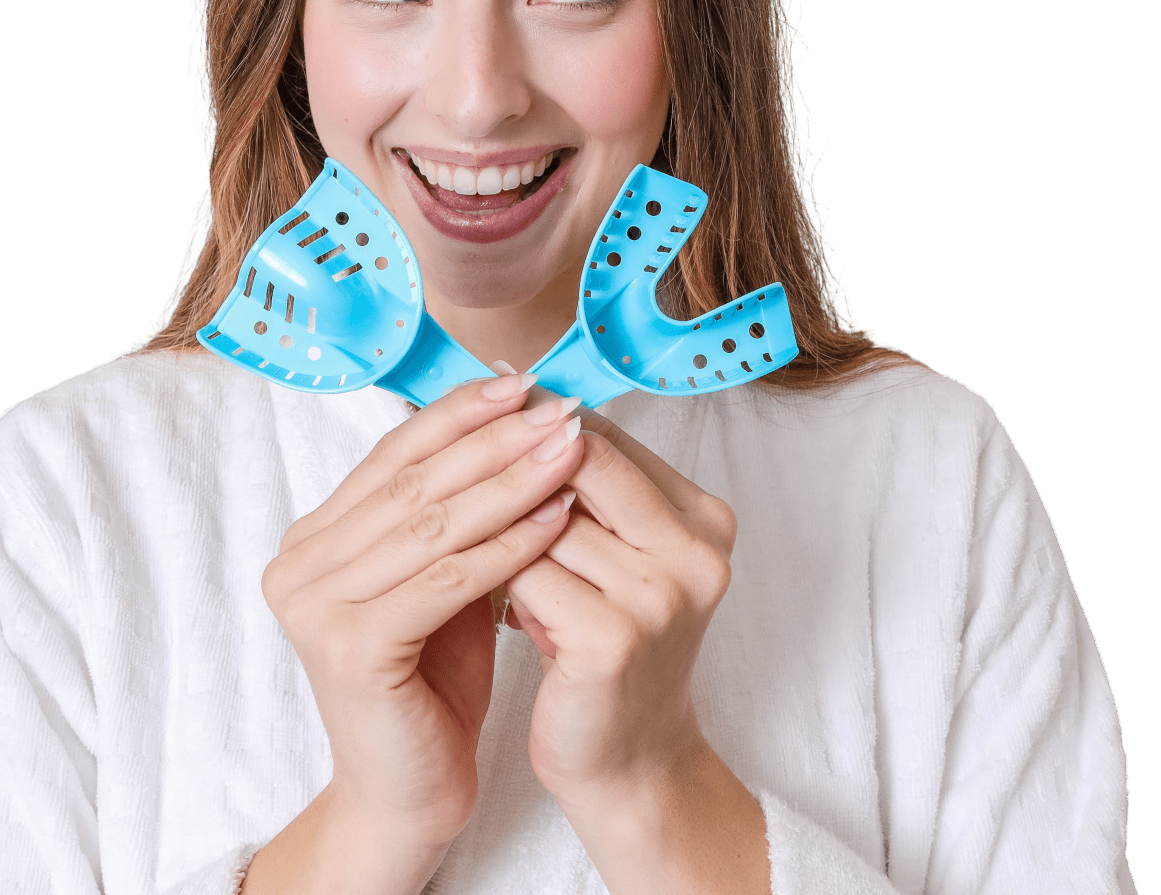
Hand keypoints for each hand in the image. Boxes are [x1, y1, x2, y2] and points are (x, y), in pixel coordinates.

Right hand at [244, 374, 586, 893]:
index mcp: (313, 538)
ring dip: (511, 482)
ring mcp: (315, 606)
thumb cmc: (433, 684)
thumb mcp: (443, 579)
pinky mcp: (349, 647)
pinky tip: (556, 519)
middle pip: (413, 482)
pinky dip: (505, 546)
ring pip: (431, 525)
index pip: (392, 454)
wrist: (409, 794)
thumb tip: (520, 420)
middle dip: (495, 439)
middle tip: (560, 408)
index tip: (525, 382)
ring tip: (572, 450)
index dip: (459, 413)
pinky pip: (443, 581)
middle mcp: (298, 564)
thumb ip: (457, 513)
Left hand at [503, 411, 767, 893]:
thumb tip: (505, 398)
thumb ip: (582, 489)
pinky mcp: (615, 638)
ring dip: (500, 532)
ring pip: (542, 518)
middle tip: (455, 479)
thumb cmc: (604, 651)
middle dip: (512, 471)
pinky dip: (496, 582)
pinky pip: (526, 575)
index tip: (478, 429)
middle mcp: (698, 549)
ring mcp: (661, 594)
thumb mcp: (612, 558)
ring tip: (481, 557)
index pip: (606, 437)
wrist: (626, 763)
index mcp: (706, 517)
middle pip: (580, 463)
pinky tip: (491, 605)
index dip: (533, 431)